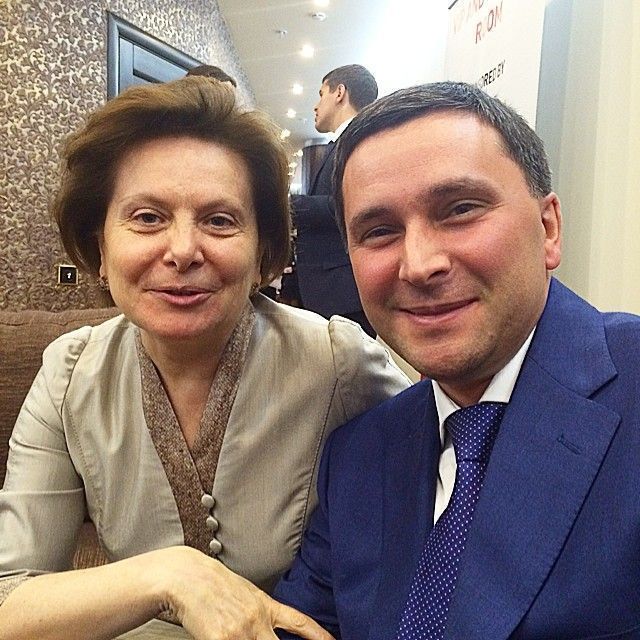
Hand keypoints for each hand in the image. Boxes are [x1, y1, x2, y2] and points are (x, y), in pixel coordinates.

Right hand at [155, 547, 333, 639]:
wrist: (186, 576)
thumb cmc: (211, 585)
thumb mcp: (244, 592)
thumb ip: (259, 612)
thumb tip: (270, 628)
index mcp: (264, 605)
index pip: (299, 622)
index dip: (318, 634)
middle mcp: (257, 619)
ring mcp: (240, 632)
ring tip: (241, 638)